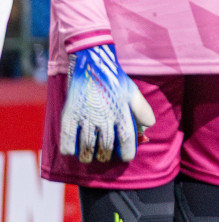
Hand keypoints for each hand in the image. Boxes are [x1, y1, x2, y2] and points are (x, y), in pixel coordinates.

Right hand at [60, 43, 155, 161]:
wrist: (92, 64)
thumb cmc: (114, 80)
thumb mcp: (133, 92)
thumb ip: (142, 110)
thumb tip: (148, 126)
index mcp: (121, 112)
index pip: (126, 141)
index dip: (127, 153)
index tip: (125, 156)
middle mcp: (104, 117)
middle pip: (105, 148)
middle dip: (106, 156)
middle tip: (105, 155)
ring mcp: (85, 118)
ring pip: (87, 149)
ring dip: (89, 157)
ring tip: (91, 156)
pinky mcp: (69, 116)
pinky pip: (67, 143)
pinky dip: (70, 151)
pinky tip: (74, 150)